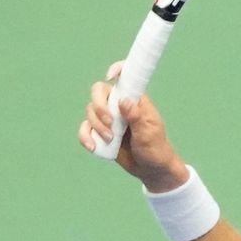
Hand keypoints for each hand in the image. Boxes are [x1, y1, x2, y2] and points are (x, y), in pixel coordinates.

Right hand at [77, 61, 188, 192]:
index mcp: (135, 100)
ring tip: (111, 140)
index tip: (110, 76)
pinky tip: (93, 146)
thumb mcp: (149, 133)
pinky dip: (85, 136)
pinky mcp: (100, 133)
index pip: (125, 78)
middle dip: (99, 107)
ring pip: (90, 111)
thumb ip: (136, 117)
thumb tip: (124, 101)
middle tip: (110, 123)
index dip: (117, 70)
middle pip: (98, 92)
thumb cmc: (155, 149)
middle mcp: (119, 106)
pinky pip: (85, 129)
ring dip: (96, 126)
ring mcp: (109, 119)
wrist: (151, 170)